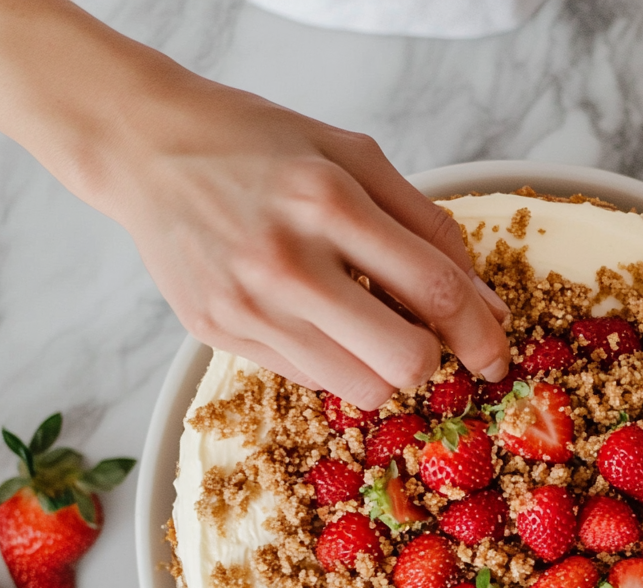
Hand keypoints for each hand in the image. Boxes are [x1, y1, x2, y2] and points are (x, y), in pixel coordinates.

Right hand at [0, 0, 509, 409]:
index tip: (496, 353)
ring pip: (361, 388)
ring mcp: (249, 307)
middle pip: (403, 361)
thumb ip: (427, 227)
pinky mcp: (221, 335)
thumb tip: (483, 303)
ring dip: (385, 369)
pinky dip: (336, 362)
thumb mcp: (353, 156)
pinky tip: (318, 321)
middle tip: (425, 338)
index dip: (480, 333)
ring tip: (368, 325)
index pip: (434, 291)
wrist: (146, 149)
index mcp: (329, 201)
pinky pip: (312, 381)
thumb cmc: (259, 145)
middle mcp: (287, 262)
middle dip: (432, 360)